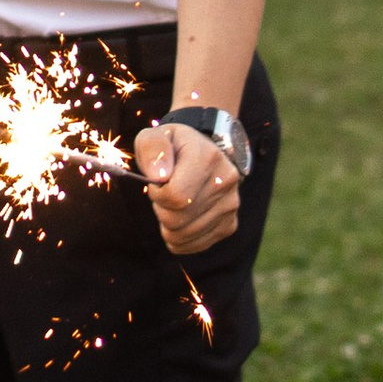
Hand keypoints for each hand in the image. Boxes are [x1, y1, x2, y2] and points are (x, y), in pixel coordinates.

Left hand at [132, 120, 242, 254]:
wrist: (203, 154)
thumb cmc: (173, 147)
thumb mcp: (156, 136)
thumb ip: (152, 148)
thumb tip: (158, 176)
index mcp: (207, 157)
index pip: (175, 196)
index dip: (157, 193)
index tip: (157, 182)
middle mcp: (225, 182)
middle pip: (176, 219)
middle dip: (161, 209)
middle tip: (165, 193)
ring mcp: (230, 205)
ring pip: (183, 235)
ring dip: (168, 223)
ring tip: (174, 203)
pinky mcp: (229, 225)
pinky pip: (193, 245)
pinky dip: (179, 238)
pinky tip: (181, 218)